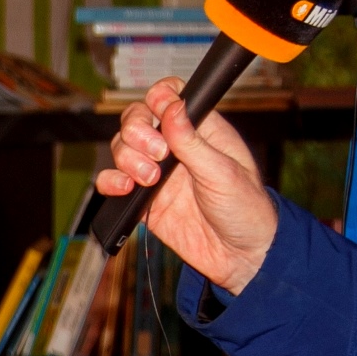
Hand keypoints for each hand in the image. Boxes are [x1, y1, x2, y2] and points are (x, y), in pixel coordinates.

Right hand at [91, 77, 280, 293]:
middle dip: (138, 132)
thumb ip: (193, 141)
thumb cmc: (246, 211)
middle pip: (136, 119)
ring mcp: (156, 173)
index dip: (157, 98)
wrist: (240, 258)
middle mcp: (175, 148)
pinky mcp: (143, 201)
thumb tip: (173, 107)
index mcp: (200, 131)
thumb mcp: (223, 172)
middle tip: (157, 155)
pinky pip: (113, 183)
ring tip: (149, 179)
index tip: (159, 113)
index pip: (169, 97)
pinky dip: (110, 182)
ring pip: (121, 148)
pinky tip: (126, 189)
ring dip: (127, 159)